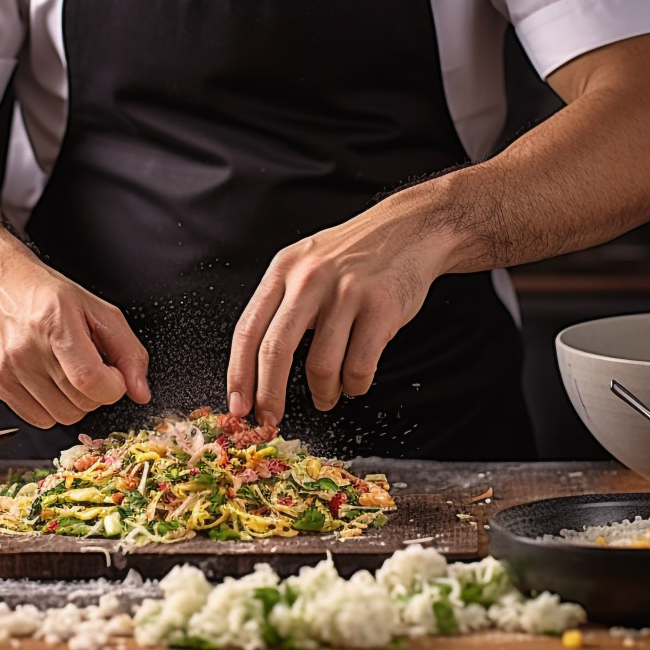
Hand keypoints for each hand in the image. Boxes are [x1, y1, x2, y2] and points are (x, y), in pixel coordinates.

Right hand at [0, 249, 150, 427]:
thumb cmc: (47, 295)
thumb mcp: (98, 311)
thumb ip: (128, 351)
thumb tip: (140, 392)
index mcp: (54, 322)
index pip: (90, 380)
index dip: (113, 386)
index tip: (113, 374)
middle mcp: (26, 348)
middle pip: (80, 403)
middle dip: (96, 391)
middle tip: (88, 365)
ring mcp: (7, 368)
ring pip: (61, 417)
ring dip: (74, 401)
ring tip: (66, 370)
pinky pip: (39, 419)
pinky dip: (52, 407)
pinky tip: (48, 380)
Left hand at [227, 196, 441, 427]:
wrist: (410, 229)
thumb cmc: (354, 255)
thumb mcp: (306, 263)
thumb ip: (282, 304)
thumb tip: (257, 368)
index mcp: (283, 271)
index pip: (248, 330)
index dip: (239, 374)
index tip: (238, 405)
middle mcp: (310, 279)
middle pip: (276, 351)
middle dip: (268, 396)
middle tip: (270, 421)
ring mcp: (347, 293)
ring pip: (320, 366)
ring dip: (322, 394)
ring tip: (327, 397)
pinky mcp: (382, 308)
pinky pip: (359, 367)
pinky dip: (354, 386)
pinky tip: (354, 382)